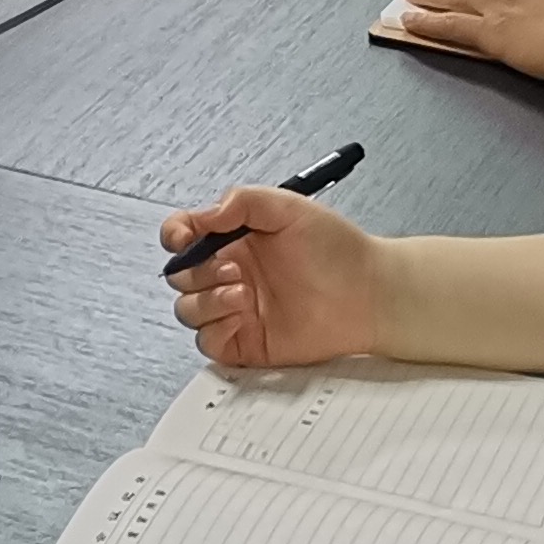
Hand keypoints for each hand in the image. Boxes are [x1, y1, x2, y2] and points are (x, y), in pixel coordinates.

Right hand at [158, 187, 384, 370]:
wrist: (368, 293)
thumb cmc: (337, 250)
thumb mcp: (289, 207)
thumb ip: (242, 201)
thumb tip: (205, 214)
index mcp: (235, 239)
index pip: (184, 236)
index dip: (175, 236)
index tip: (183, 237)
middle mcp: (232, 274)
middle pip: (181, 276)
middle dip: (196, 271)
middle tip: (233, 267)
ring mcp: (236, 310)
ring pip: (188, 310)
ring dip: (206, 300)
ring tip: (242, 293)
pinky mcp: (246, 342)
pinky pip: (208, 342)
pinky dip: (215, 330)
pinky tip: (241, 315)